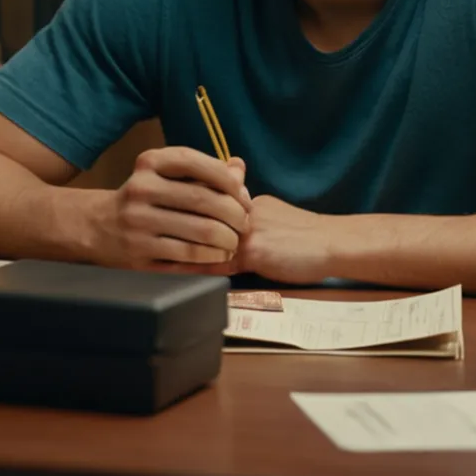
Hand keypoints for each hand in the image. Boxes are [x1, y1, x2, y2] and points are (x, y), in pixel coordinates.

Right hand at [93, 147, 249, 269]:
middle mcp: (141, 189)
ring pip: (200, 232)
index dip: (228, 181)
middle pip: (203, 200)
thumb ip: (204, 171)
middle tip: (244, 224)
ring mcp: (138, 223)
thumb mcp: (166, 175)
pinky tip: (219, 256)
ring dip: (227, 240)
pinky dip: (211, 258)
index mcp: (150, 163)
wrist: (97, 226)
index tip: (244, 197)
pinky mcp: (139, 255)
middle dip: (234, 214)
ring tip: (234, 242)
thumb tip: (239, 168)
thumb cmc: (146, 198)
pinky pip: (187, 257)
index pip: (197, 163)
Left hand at [155, 194, 336, 284]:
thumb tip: (231, 216)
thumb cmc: (308, 237)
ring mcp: (247, 230)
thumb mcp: (277, 215)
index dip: (180, 206)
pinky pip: (216, 261)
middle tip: (139, 231)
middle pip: (198, 214)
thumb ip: (252, 212)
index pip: (208, 200)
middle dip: (169, 223)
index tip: (154, 210)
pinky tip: (172, 275)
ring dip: (173, 246)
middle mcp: (244, 210)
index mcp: (249, 200)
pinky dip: (192, 267)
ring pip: (201, 236)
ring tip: (145, 256)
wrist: (335, 243)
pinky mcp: (254, 251)